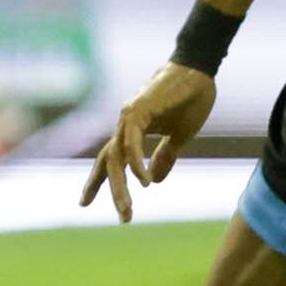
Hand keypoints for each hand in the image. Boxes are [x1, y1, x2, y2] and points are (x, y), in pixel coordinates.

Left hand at [80, 62, 214, 224]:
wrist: (200, 70)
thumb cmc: (192, 98)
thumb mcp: (181, 135)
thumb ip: (166, 156)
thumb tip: (155, 181)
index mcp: (133, 130)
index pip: (111, 159)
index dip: (99, 180)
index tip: (85, 203)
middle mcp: (125, 124)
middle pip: (109, 162)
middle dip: (109, 190)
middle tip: (121, 216)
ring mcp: (128, 117)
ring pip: (116, 156)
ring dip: (120, 184)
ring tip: (128, 207)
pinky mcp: (137, 110)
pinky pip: (131, 142)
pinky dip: (135, 162)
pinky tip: (143, 180)